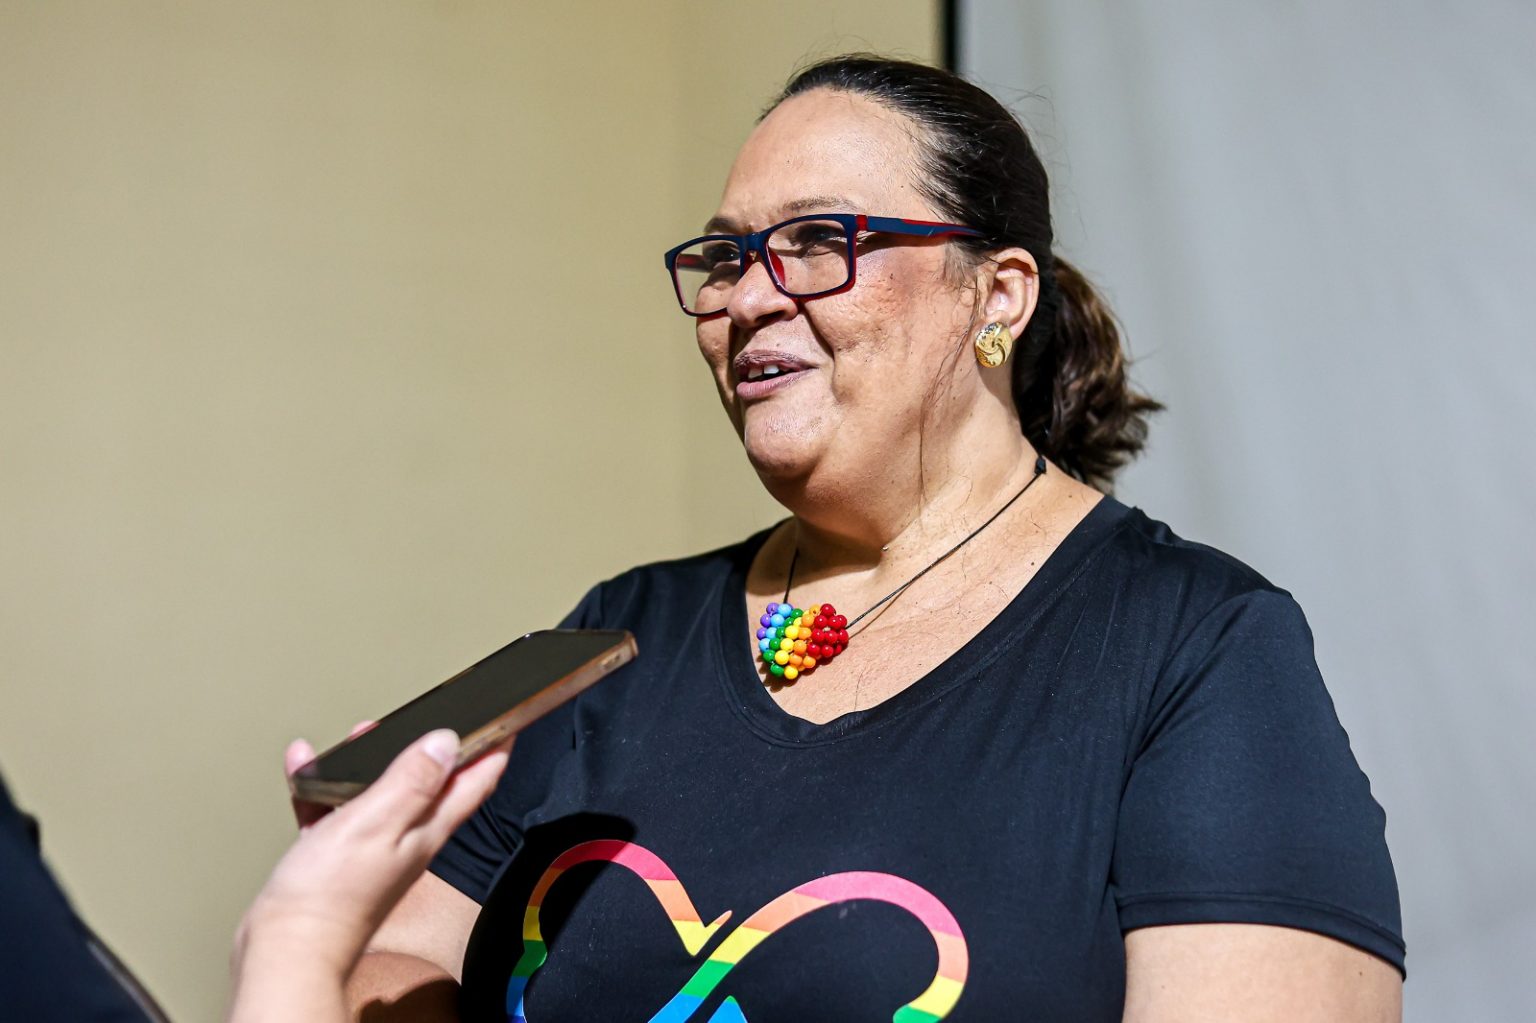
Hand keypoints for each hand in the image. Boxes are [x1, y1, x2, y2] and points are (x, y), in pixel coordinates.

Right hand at [231, 729, 508, 1013]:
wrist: (286, 950)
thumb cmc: (330, 897)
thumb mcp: (377, 822)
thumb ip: (412, 781)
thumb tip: (447, 742)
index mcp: (427, 830)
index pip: (476, 782)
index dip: (496, 748)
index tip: (508, 721)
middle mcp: (407, 840)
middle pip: (431, 784)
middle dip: (430, 747)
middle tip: (431, 717)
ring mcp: (373, 850)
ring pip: (380, 793)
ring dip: (370, 762)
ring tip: (358, 736)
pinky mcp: (337, 859)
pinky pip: (335, 810)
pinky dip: (324, 787)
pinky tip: (306, 772)